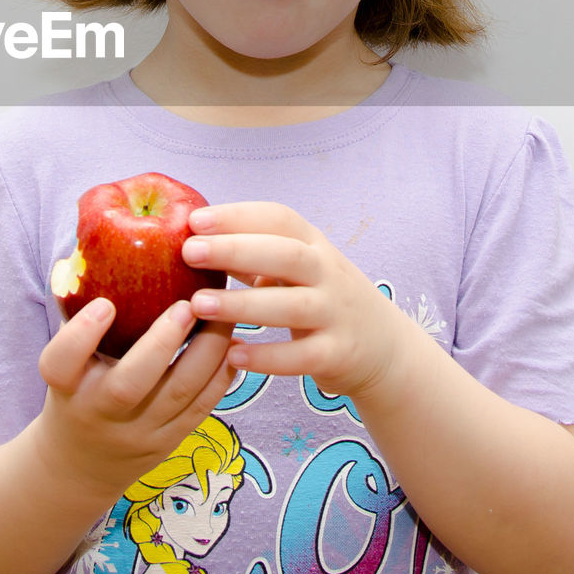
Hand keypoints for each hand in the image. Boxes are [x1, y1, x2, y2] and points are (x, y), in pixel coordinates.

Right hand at [34, 296, 235, 503]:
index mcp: (66, 387)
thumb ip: (79, 320)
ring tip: (222, 314)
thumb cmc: (74, 392)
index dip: (81, 334)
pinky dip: (220, 375)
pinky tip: (232, 345)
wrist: (80, 466)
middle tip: (187, 305)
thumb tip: (92, 251)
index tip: (105, 303)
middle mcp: (99, 413)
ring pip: (178, 396)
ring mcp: (137, 433)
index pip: (62, 362)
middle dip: (162, 343)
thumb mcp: (65, 364)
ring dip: (207, 352)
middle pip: (130, 385)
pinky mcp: (169, 442)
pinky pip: (201, 409)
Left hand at [182, 201, 412, 402]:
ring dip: (242, 304)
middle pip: (285, 255)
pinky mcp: (338, 354)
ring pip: (290, 305)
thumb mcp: (300, 268)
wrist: (385, 347)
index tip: (194, 220)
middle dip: (235, 250)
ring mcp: (337, 314)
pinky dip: (267, 357)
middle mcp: (329, 273)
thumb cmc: (321, 298)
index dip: (237, 216)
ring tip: (198, 304)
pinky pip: (301, 356)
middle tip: (188, 252)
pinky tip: (233, 356)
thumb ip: (257, 256)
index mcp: (314, 245)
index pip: (279, 219)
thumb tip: (194, 239)